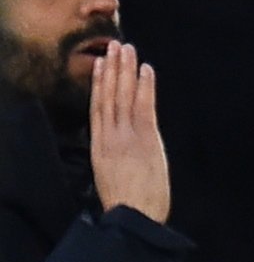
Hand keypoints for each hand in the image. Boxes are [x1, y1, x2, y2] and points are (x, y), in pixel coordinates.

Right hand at [83, 39, 164, 223]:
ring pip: (123, 96)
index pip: (99, 107)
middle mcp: (110, 136)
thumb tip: (124, 146)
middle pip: (109, 95)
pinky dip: (144, 87)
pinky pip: (143, 107)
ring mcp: (126, 136)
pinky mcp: (145, 140)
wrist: (134, 217)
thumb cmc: (128, 203)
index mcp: (100, 145)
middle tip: (115, 45)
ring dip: (125, 70)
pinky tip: (145, 69)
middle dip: (112, 69)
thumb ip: (117, 155)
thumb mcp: (113, 174)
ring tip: (126, 49)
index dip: (100, 84)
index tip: (101, 64)